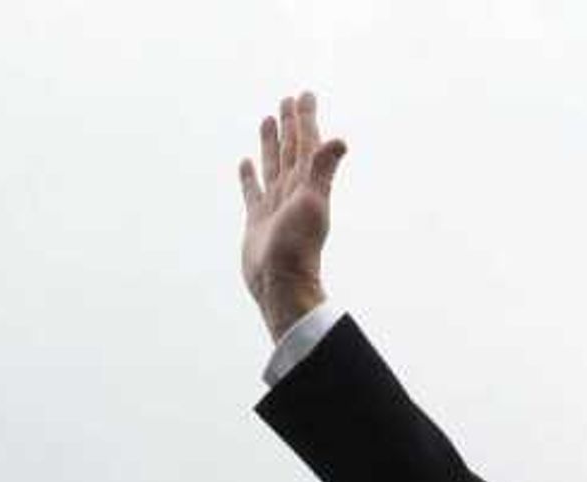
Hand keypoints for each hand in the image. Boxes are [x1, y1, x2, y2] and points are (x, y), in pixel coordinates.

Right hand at [238, 91, 343, 336]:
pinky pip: (253, 190)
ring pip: (272, 164)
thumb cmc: (298, 247)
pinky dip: (249, 176)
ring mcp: (274, 204)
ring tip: (268, 119)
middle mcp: (291, 190)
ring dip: (270, 143)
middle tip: (288, 99)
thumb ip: (324, 170)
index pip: (306, 142)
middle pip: (290, 148)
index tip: (305, 95)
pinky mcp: (257, 219)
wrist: (280, 283)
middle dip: (290, 124)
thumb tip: (340, 140)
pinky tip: (246, 163)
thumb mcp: (313, 203)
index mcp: (306, 183)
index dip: (306, 119)